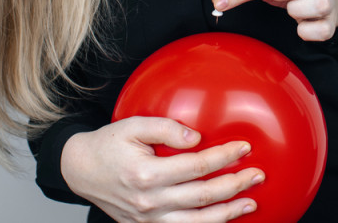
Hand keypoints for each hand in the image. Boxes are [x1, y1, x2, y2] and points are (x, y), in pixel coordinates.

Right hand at [61, 116, 263, 222]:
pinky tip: (223, 219)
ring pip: (197, 222)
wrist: (80, 170)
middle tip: (257, 175)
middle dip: (235, 186)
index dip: (224, 157)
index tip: (244, 148)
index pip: (197, 166)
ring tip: (250, 203)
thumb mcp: (132, 125)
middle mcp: (149, 200)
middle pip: (203, 196)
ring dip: (227, 214)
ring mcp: (148, 219)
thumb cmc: (107, 145)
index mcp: (147, 173)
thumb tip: (196, 137)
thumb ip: (165, 128)